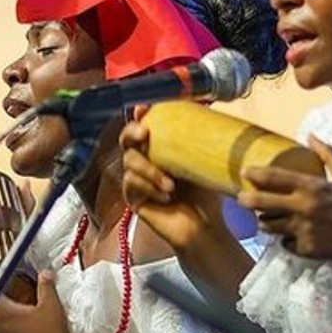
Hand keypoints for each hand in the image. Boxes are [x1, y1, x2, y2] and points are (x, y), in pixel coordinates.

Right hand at [118, 122, 233, 253]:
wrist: (204, 225)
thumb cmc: (205, 192)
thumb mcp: (202, 161)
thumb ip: (195, 140)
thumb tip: (205, 111)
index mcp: (159, 147)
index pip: (144, 125)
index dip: (140, 114)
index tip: (144, 108)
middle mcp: (144, 159)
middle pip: (126, 139)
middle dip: (132, 132)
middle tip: (145, 133)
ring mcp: (136, 179)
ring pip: (130, 162)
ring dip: (150, 171)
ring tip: (171, 184)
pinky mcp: (133, 198)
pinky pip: (132, 185)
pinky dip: (148, 188)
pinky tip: (166, 196)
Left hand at [238, 136, 331, 268]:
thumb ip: (327, 155)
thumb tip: (311, 136)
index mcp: (313, 187)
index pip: (273, 177)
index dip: (254, 174)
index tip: (245, 172)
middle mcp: (303, 208)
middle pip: (260, 204)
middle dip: (247, 200)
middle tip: (242, 197)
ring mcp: (303, 231)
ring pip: (268, 225)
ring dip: (266, 221)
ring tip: (267, 216)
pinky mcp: (306, 249)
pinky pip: (285, 243)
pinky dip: (286, 238)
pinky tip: (292, 234)